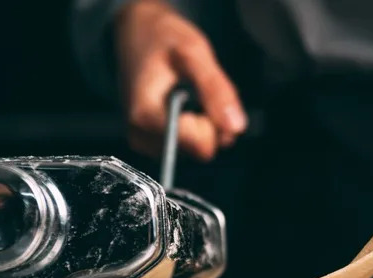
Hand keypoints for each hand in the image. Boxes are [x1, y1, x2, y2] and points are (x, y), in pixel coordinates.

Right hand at [115, 0, 246, 160]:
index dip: (213, 122)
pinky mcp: (152, 144)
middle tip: (198, 88)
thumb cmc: (163, 37)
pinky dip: (196, 126)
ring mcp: (145, 142)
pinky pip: (189, 146)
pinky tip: (182, 102)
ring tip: (187, 92)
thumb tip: (236, 128)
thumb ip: (215, 89)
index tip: (202, 92)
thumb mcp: (194, 52)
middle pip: (200, 150)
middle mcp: (140, 136)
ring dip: (204, 122)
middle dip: (211, 122)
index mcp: (144, 117)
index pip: (199, 146)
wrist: (136, 33)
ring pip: (197, 149)